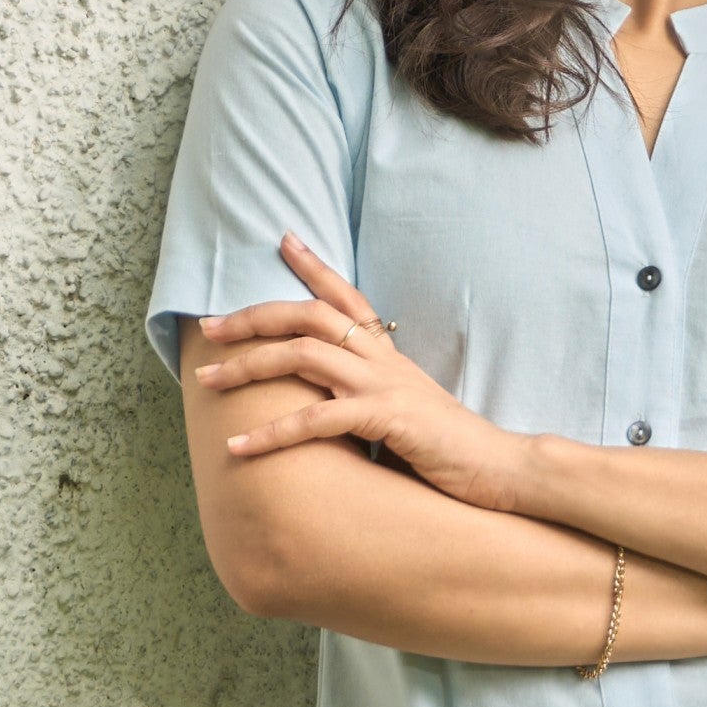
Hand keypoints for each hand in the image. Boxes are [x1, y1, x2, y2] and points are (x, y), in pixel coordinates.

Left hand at [195, 236, 534, 511]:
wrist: (500, 467)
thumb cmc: (450, 447)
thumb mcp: (406, 409)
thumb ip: (372, 396)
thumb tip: (333, 401)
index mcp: (388, 355)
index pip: (347, 297)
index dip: (314, 266)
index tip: (283, 239)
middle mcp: (382, 360)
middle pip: (309, 315)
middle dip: (253, 317)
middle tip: (209, 326)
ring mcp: (384, 385)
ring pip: (303, 355)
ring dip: (247, 366)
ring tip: (206, 380)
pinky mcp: (386, 418)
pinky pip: (317, 420)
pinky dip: (272, 433)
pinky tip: (238, 447)